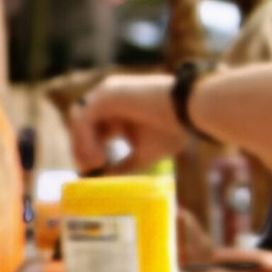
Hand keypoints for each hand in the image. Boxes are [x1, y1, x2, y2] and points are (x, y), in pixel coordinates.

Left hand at [65, 73, 183, 173]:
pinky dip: (86, 140)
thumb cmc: (174, 129)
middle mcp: (107, 96)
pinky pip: (84, 119)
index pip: (90, 127)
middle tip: (87, 171)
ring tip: (98, 165)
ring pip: (78, 120)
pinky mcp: (106, 94)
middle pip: (78, 122)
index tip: (89, 171)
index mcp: (115, 108)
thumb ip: (121, 164)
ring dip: (82, 145)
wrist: (192, 111)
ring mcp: (105, 92)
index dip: (86, 149)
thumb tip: (102, 179)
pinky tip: (101, 158)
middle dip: (80, 148)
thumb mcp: (142, 152)